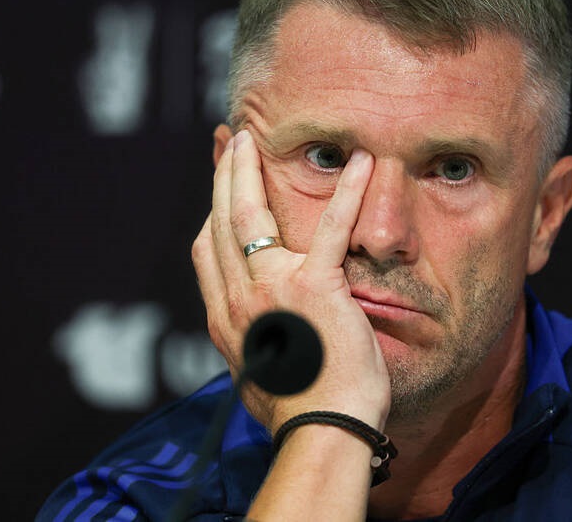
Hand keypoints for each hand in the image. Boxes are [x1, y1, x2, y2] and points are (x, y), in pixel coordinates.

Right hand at [192, 130, 390, 433]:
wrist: (322, 433)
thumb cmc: (302, 410)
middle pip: (221, 223)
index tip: (218, 186)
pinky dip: (348, 194)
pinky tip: (362, 163)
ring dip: (251, 171)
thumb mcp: (259, 372)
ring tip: (257, 139)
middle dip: (223, 176)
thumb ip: (253, 337)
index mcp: (227, 319)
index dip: (210, 210)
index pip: (209, 250)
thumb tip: (255, 325)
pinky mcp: (317, 289)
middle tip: (231, 141)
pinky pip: (331, 231)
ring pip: (251, 217)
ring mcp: (273, 291)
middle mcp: (239, 300)